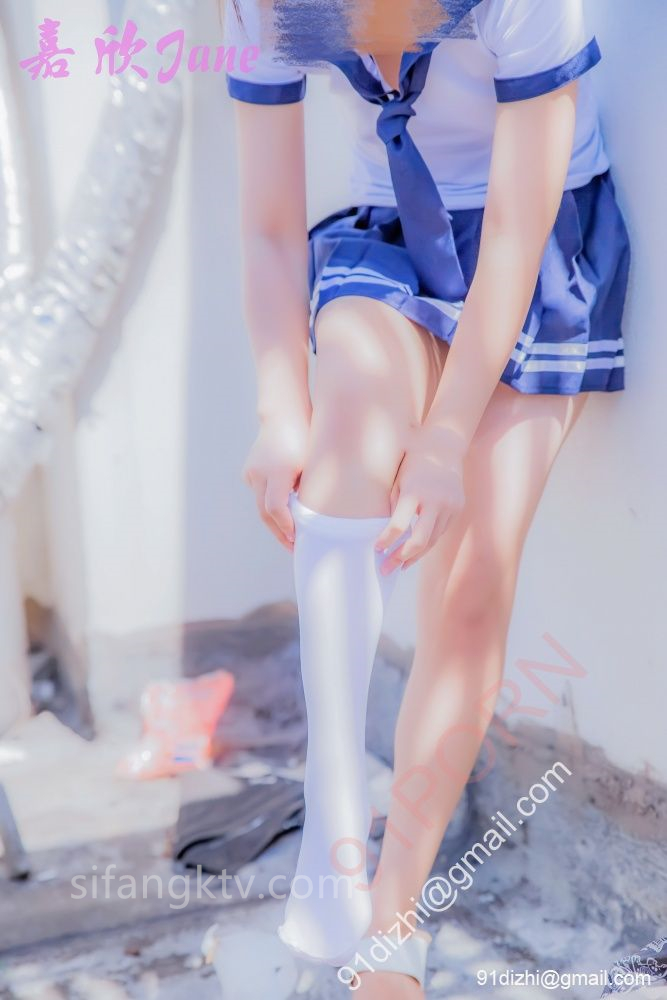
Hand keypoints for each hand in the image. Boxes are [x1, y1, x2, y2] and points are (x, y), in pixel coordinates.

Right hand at [241, 409, 310, 551]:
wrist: (283, 414)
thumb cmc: (305, 436)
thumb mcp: (311, 463)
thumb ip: (309, 489)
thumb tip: (312, 517)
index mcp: (277, 471)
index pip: (276, 508)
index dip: (286, 527)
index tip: (297, 540)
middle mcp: (259, 473)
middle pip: (265, 512)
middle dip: (279, 532)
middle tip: (293, 547)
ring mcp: (251, 472)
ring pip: (261, 505)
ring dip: (274, 522)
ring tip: (289, 537)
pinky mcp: (249, 471)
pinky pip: (259, 494)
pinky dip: (269, 506)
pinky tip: (282, 516)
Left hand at [375, 423, 465, 572]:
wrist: (444, 447)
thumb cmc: (412, 463)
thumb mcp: (398, 480)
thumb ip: (393, 506)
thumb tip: (386, 535)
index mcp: (414, 492)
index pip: (399, 525)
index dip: (386, 540)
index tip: (376, 549)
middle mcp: (435, 501)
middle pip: (420, 540)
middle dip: (401, 558)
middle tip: (385, 570)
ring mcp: (450, 506)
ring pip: (431, 540)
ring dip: (414, 555)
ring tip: (399, 566)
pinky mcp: (457, 509)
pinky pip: (440, 532)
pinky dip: (427, 543)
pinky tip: (414, 553)